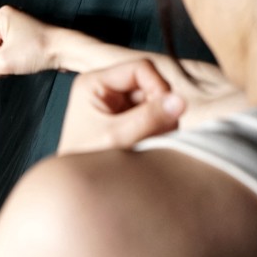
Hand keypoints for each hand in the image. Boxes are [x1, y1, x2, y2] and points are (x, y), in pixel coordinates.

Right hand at [0, 5, 57, 77]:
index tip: (11, 55)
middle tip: (20, 57)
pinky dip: (21, 57)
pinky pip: (16, 49)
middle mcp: (11, 16)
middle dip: (4, 57)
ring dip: (13, 59)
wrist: (65, 51)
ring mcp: (21, 24)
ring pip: (5, 49)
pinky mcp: (30, 34)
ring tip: (27, 57)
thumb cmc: (39, 50)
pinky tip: (31, 57)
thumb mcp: (4, 63)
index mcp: (2, 15)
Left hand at [57, 59, 184, 154]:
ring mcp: (117, 103)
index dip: (159, 86)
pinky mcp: (126, 118)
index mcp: (94, 82)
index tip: (169, 110)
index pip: (140, 68)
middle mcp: (106, 88)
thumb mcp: (117, 137)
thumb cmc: (85, 161)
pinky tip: (149, 144)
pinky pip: (153, 116)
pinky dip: (158, 129)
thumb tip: (180, 101)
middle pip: (150, 84)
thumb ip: (148, 119)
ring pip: (155, 101)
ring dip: (161, 120)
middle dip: (160, 107)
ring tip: (150, 142)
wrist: (76, 188)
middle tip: (160, 132)